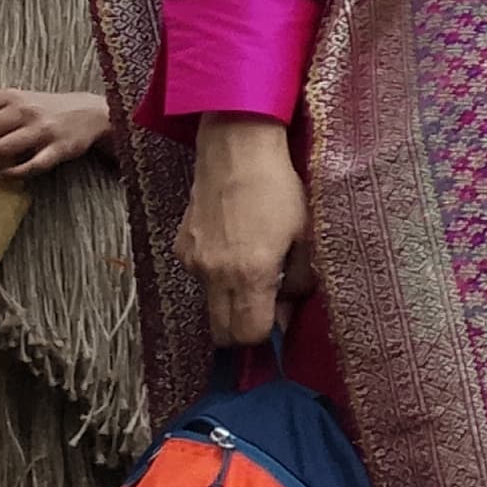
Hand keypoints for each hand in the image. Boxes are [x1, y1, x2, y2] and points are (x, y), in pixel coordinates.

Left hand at [0, 84, 112, 181]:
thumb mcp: (14, 99)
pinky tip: (0, 178)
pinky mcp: (59, 150)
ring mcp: (41, 131)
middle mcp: (22, 112)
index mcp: (8, 97)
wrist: (91, 113)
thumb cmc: (44, 108)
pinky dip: (15, 172)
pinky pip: (34, 165)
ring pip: (0, 148)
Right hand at [175, 113, 312, 346]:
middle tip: (266, 309)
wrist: (236, 150)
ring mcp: (193, 261)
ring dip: (230, 303)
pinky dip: (217, 278)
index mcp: (250, 274)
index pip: (248, 335)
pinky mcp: (180, 247)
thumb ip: (298, 282)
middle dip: (243, 331)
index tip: (279, 322)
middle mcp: (215, 273)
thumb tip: (286, 313)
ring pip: (210, 306)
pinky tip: (234, 248)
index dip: (265, 336)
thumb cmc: (279, 190)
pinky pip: (200, 279)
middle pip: (221, 332)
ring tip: (254, 270)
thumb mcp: (305, 236)